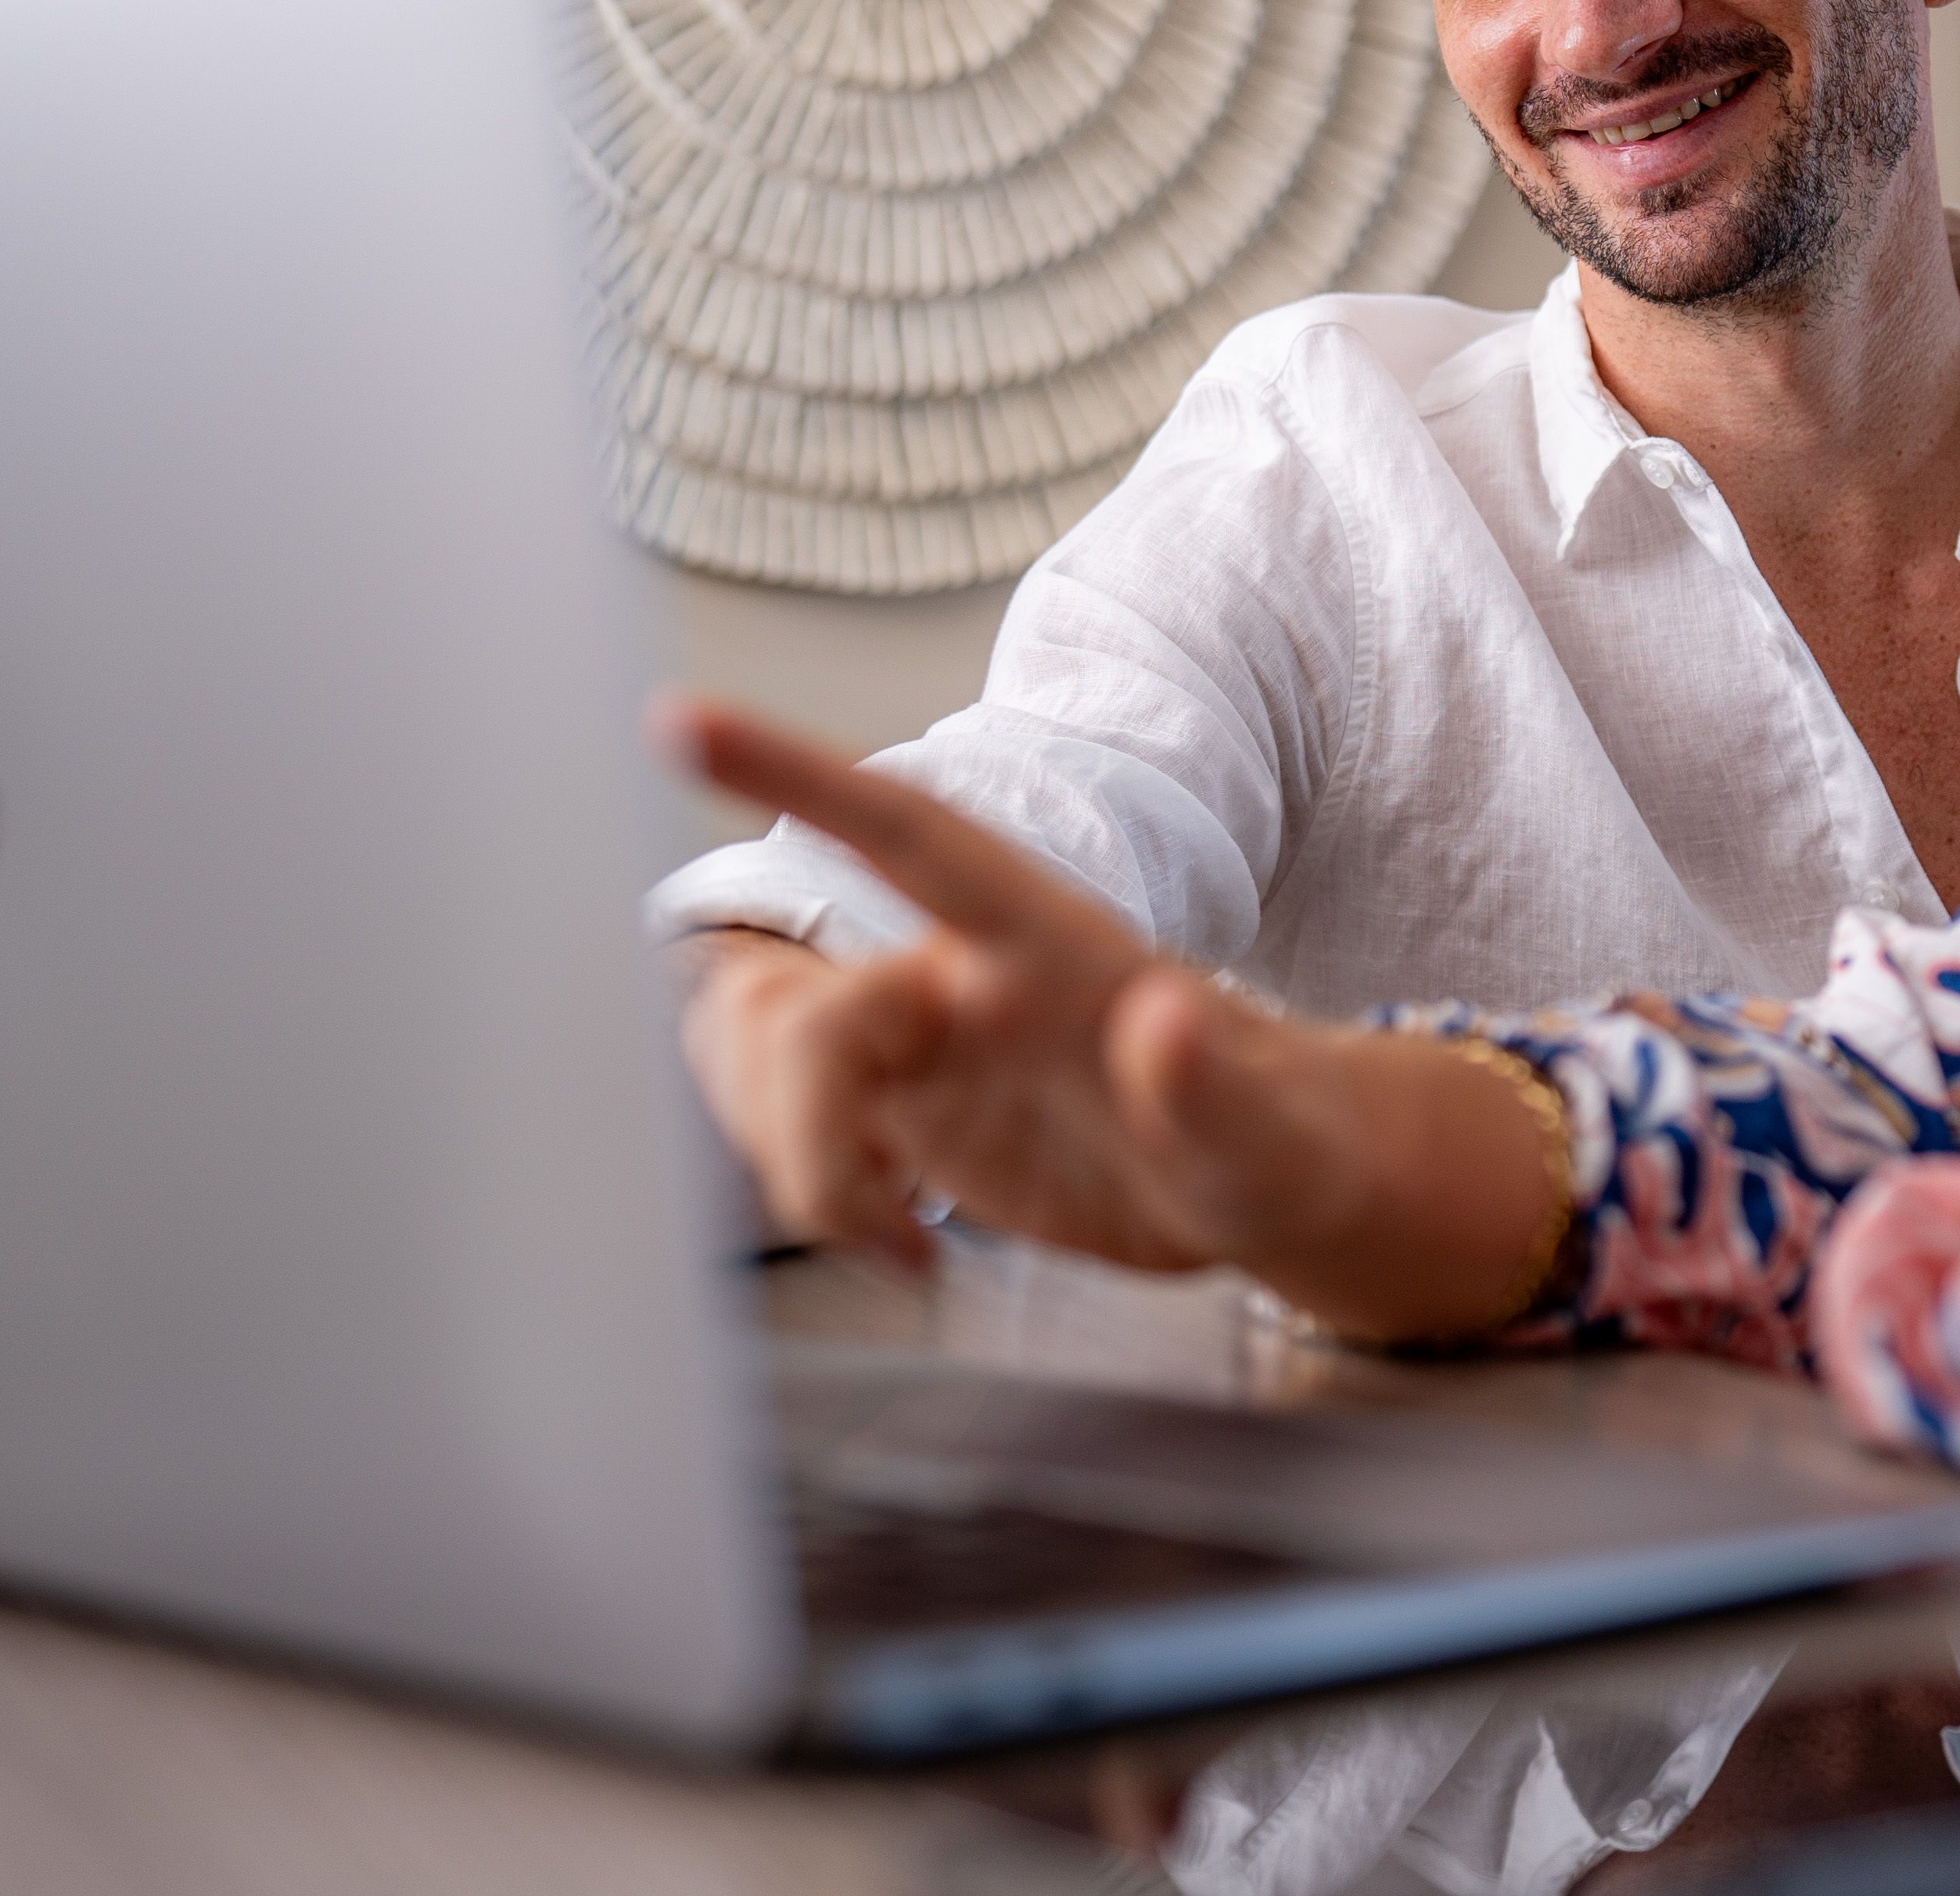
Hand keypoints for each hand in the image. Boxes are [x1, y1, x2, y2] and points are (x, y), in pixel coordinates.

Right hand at [653, 695, 1563, 1337]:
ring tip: (895, 1234)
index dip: (797, 772)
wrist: (1266, 1180)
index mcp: (1046, 943)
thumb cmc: (1277, 1139)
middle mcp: (963, 973)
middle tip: (887, 1220)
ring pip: (765, 1047)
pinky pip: (780, 1112)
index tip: (682, 718)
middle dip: (803, 1114)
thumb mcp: (1264, 1134)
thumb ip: (1209, 1083)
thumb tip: (1167, 1017)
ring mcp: (924, 1039)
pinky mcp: (902, 1106)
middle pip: (804, 1004)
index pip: (908, 833)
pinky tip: (898, 1241)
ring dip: (785, 1147)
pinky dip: (803, 1183)